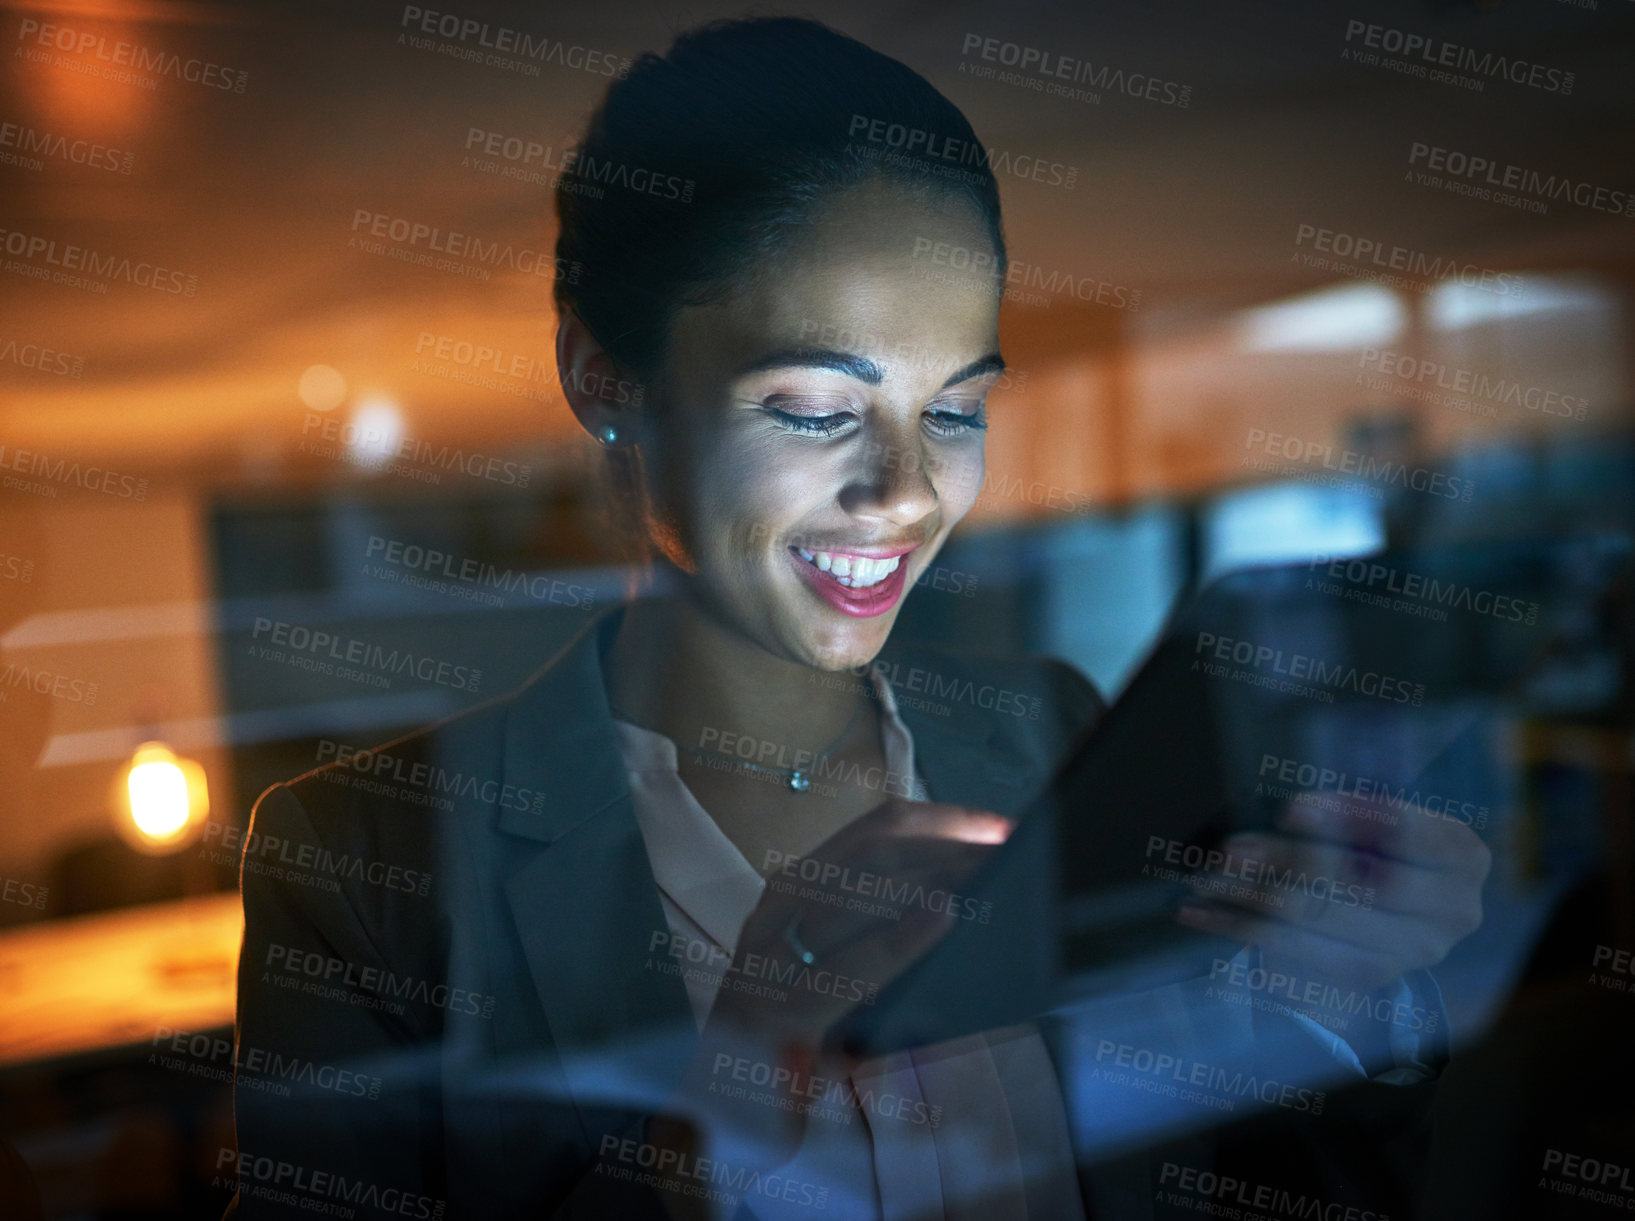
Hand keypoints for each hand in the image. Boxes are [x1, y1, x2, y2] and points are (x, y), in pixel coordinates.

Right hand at [661, 798, 1010, 1171]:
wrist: (723, 1105)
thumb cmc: (791, 1033)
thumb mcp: (836, 966)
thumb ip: (880, 930)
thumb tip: (962, 902)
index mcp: (798, 886)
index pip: (878, 831)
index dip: (943, 821)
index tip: (1000, 828)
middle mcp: (784, 906)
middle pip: (879, 851)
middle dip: (951, 846)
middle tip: (1010, 853)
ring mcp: (777, 953)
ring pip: (866, 891)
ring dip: (938, 878)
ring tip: (991, 877)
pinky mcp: (783, 1008)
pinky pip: (851, 965)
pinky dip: (901, 938)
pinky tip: (943, 917)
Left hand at [1174, 795, 1490, 994]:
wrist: (1399, 903)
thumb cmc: (1378, 840)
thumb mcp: (1377, 815)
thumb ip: (1343, 811)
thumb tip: (1288, 813)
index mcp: (1462, 856)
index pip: (1407, 831)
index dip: (1348, 819)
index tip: (1290, 810)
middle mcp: (1451, 911)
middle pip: (1355, 881)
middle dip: (1284, 862)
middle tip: (1228, 851)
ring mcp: (1412, 952)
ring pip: (1321, 921)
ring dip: (1253, 898)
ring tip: (1205, 879)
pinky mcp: (1368, 976)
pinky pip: (1297, 955)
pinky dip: (1240, 929)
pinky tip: (1199, 912)